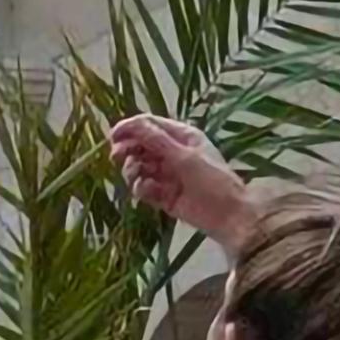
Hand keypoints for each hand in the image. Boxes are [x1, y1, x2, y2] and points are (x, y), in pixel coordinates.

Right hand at [110, 114, 251, 251]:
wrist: (226, 215)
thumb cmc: (212, 180)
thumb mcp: (184, 156)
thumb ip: (156, 141)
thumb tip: (132, 124)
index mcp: (182, 136)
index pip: (150, 125)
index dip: (130, 128)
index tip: (113, 136)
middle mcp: (172, 153)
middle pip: (140, 145)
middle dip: (127, 150)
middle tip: (116, 157)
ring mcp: (166, 174)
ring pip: (138, 166)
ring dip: (132, 170)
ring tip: (138, 177)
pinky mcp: (161, 195)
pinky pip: (142, 187)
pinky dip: (140, 188)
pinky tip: (147, 192)